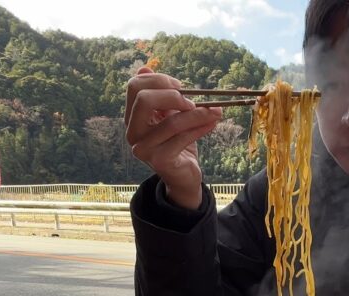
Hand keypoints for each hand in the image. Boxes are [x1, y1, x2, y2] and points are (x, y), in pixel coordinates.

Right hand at [124, 67, 221, 208]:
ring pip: (171, 120)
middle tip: (191, 100)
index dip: (158, 80)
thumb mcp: (169, 114)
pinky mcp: (159, 160)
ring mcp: (143, 148)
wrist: (183, 175)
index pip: (134, 86)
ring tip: (216, 111)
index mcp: (131, 117)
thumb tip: (145, 68)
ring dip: (198, 113)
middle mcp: (132, 132)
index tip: (180, 86)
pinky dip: (201, 127)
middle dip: (172, 94)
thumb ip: (160, 94)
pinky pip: (183, 137)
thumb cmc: (177, 141)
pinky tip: (213, 122)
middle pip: (143, 99)